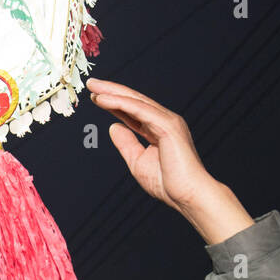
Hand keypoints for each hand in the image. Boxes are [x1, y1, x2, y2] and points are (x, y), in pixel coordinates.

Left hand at [87, 77, 217, 208]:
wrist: (188, 195)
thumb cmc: (168, 183)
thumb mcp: (138, 161)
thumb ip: (126, 143)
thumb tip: (113, 126)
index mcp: (159, 129)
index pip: (133, 111)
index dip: (114, 102)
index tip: (95, 97)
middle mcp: (164, 121)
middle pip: (134, 100)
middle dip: (111, 90)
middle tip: (91, 83)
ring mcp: (167, 121)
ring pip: (136, 101)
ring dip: (113, 92)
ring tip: (94, 87)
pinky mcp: (167, 126)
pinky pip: (140, 110)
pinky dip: (120, 103)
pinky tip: (104, 99)